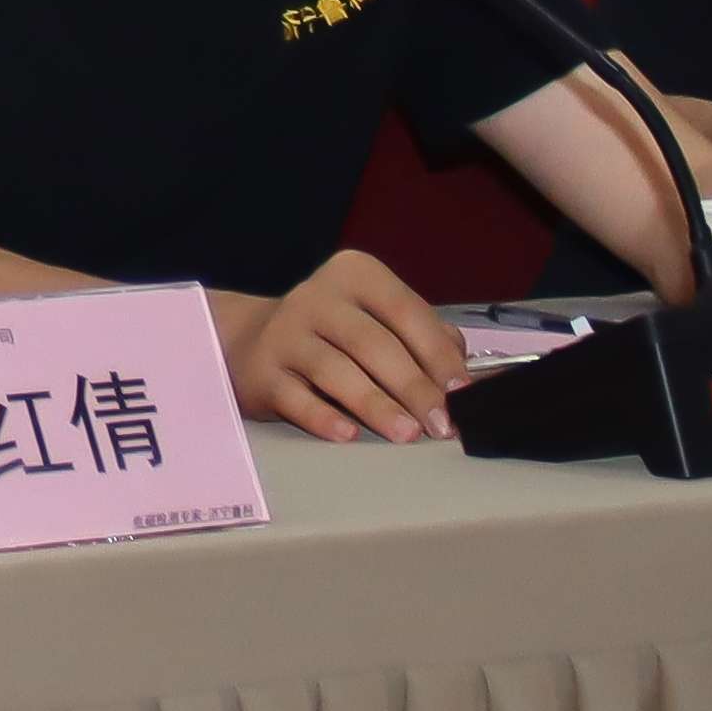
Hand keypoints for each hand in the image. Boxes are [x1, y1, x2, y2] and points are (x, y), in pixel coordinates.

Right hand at [218, 248, 471, 443]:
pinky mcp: (262, 370)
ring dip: (376, 406)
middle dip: (413, 387)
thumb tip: (462, 372)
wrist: (249, 341)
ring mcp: (285, 333)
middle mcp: (317, 297)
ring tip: (406, 434)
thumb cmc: (333, 334)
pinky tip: (348, 435)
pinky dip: (324, 417)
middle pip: (373, 344)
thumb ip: (422, 335)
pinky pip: (295, 397)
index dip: (438, 354)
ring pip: (336, 371)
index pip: (406, 311)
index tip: (462, 391)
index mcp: (355, 275)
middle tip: (440, 423)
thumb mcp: (377, 318)